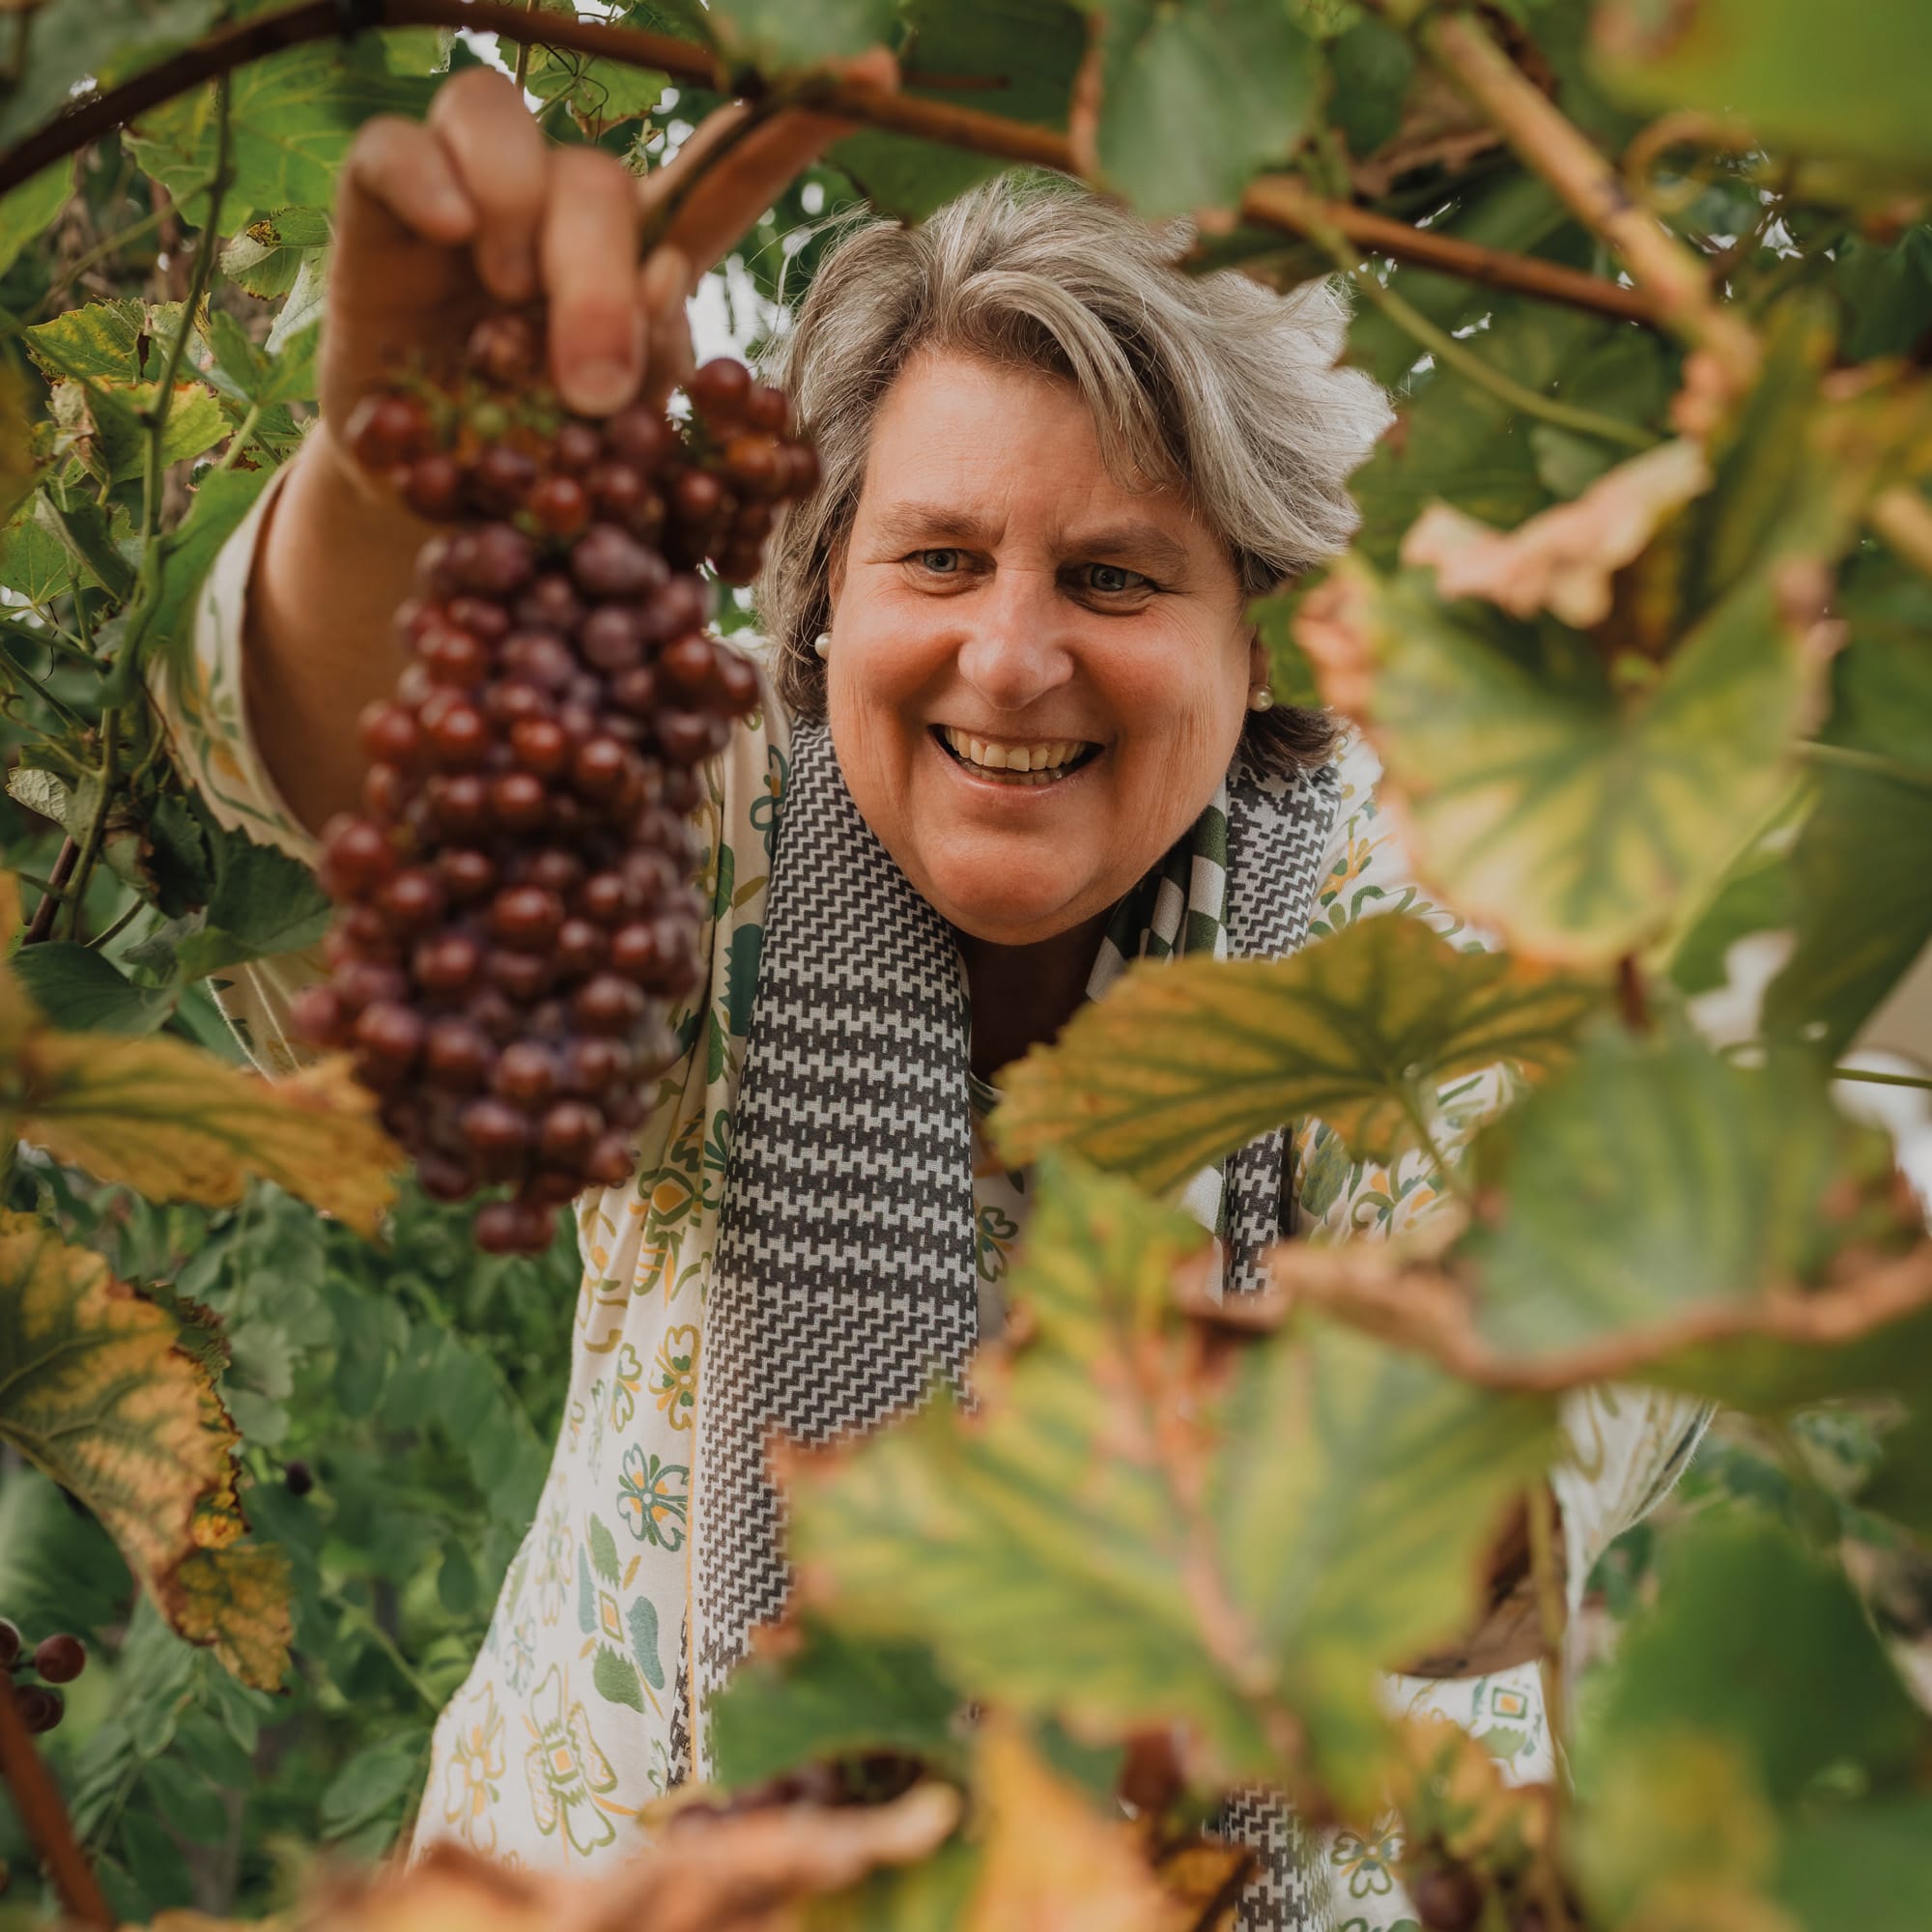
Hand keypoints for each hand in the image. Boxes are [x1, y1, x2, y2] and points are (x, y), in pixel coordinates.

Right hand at [320, 51, 895, 482]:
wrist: (427, 508)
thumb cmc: (541, 471)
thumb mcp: (616, 449)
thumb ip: (655, 381)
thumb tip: (660, 288)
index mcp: (641, 256)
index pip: (725, 176)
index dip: (794, 124)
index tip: (878, 77)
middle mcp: (560, 205)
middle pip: (599, 179)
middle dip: (601, 282)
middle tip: (594, 387)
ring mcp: (467, 192)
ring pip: (503, 127)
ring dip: (519, 216)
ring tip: (510, 305)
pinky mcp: (381, 201)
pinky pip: (394, 147)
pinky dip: (426, 176)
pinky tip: (451, 232)